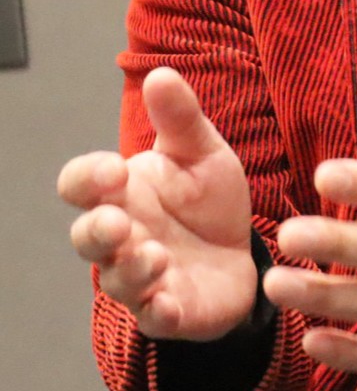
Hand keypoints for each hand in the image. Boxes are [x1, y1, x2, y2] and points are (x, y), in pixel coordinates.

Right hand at [58, 67, 256, 340]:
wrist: (240, 251)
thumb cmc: (207, 199)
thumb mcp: (202, 151)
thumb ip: (181, 118)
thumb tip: (161, 73)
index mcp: (123, 191)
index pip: (81, 184)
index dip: (88, 177)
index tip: (113, 168)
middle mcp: (123, 235)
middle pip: (87, 236)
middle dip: (97, 231)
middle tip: (117, 221)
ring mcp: (142, 277)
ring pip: (118, 279)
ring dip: (132, 269)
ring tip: (155, 255)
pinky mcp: (170, 309)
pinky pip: (154, 317)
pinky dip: (159, 311)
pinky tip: (169, 301)